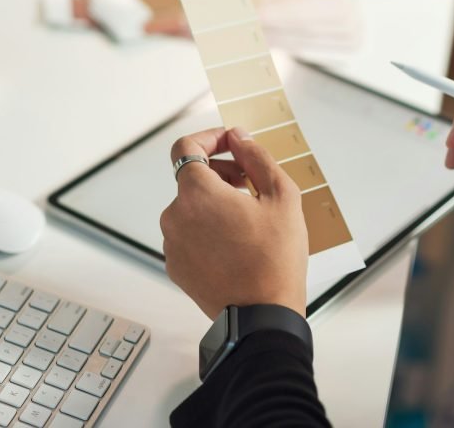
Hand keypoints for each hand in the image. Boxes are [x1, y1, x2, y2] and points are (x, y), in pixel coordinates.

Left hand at [160, 127, 307, 318]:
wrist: (261, 316)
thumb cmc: (275, 258)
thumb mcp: (281, 196)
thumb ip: (256, 157)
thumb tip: (238, 137)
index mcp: (196, 193)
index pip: (186, 147)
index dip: (209, 138)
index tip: (230, 143)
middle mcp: (175, 215)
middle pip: (191, 178)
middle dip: (220, 173)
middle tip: (249, 184)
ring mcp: (172, 243)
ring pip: (191, 208)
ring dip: (215, 204)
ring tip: (247, 220)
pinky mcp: (175, 266)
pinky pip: (188, 234)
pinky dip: (207, 230)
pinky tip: (235, 244)